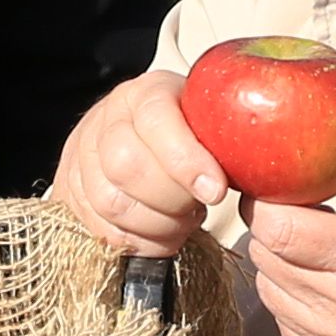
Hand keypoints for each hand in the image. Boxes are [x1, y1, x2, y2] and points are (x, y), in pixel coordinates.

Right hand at [56, 66, 228, 257]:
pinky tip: (157, 236)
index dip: (186, 160)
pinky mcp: (70, 190)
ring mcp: (82, 155)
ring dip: (155, 225)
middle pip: (127, 165)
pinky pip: (98, 227)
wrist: (137, 136)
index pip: (157, 121)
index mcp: (145, 94)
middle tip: (196, 211)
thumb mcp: (208, 123)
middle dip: (170, 200)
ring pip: (111, 202)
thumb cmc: (189, 136)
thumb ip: (228, 139)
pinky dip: (135, 241)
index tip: (217, 191)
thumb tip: (266, 177)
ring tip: (179, 224)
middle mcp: (107, 119)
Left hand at [240, 92, 335, 335]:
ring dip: (280, 265)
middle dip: (271, 227)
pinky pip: (286, 326)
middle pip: (266, 257)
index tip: (279, 182)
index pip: (277, 228)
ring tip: (314, 244)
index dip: (265, 201)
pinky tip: (324, 283)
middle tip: (294, 207)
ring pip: (270, 293)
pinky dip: (293, 301)